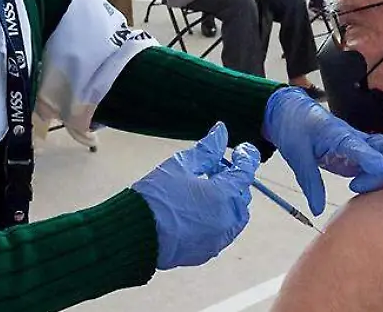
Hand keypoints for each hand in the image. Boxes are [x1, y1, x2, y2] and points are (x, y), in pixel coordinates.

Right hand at [132, 123, 258, 269]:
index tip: (242, 150)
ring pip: (235, 216)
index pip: (246, 172)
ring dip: (228, 201)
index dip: (246, 158)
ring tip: (206, 190)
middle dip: (233, 180)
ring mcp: (219, 238)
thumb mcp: (181, 165)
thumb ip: (207, 149)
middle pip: (242, 195)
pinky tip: (198, 210)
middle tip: (214, 168)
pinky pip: (222, 232)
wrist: (136, 233)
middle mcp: (227, 219)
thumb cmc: (157, 196)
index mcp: (224, 195)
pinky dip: (218, 219)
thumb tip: (221, 132)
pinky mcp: (208, 251)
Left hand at [263, 87, 382, 215]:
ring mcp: (360, 146)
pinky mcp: (361, 154)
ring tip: (357, 187)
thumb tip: (317, 210)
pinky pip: (382, 164)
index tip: (381, 169)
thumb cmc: (295, 129)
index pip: (357, 145)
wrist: (293, 112)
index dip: (369, 158)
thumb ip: (309, 182)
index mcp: (336, 134)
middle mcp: (355, 138)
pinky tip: (377, 192)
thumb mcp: (295, 155)